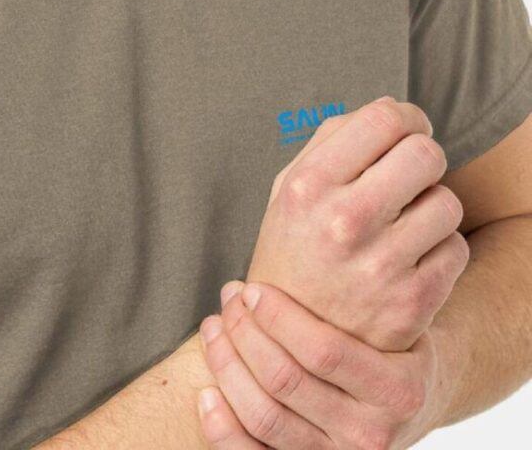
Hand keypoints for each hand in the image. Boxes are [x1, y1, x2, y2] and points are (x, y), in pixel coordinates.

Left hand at [196, 280, 446, 448]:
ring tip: (214, 327)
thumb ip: (371, 266)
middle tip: (230, 297)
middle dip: (245, 333)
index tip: (251, 287)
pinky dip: (223, 428)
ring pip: (266, 417)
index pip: (324, 351)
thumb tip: (333, 188)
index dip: (278, 316)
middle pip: (286, 382)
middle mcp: (372, 433)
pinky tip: (205, 394)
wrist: (408, 399)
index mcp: (398, 388)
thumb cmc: (390, 337)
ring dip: (227, 367)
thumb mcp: (399, 309)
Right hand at [245, 96, 469, 350]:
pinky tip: (413, 257)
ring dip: (433, 206)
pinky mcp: (411, 302)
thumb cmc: (294, 249)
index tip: (407, 130)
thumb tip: (391, 108)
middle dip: (424, 157)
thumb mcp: (289, 188)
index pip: (384, 119)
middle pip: (426, 154)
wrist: (289, 345)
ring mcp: (379, 265)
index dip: (407, 117)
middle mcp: (343, 221)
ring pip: (448, 202)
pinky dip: (441, 248)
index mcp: (308, 184)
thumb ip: (333, 139)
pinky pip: (457, 248)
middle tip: (412, 173)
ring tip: (408, 221)